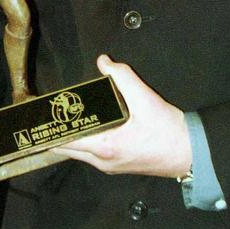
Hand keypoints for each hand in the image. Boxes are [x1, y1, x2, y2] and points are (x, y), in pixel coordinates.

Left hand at [56, 55, 192, 177]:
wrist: (189, 152)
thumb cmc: (167, 130)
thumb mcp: (145, 98)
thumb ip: (122, 76)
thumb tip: (103, 62)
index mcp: (105, 148)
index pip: (66, 140)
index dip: (50, 127)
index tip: (40, 114)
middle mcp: (103, 162)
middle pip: (67, 148)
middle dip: (57, 130)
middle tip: (50, 110)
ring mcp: (109, 166)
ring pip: (79, 152)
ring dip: (71, 135)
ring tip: (65, 113)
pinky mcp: (117, 165)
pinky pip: (91, 153)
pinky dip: (83, 139)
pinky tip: (87, 123)